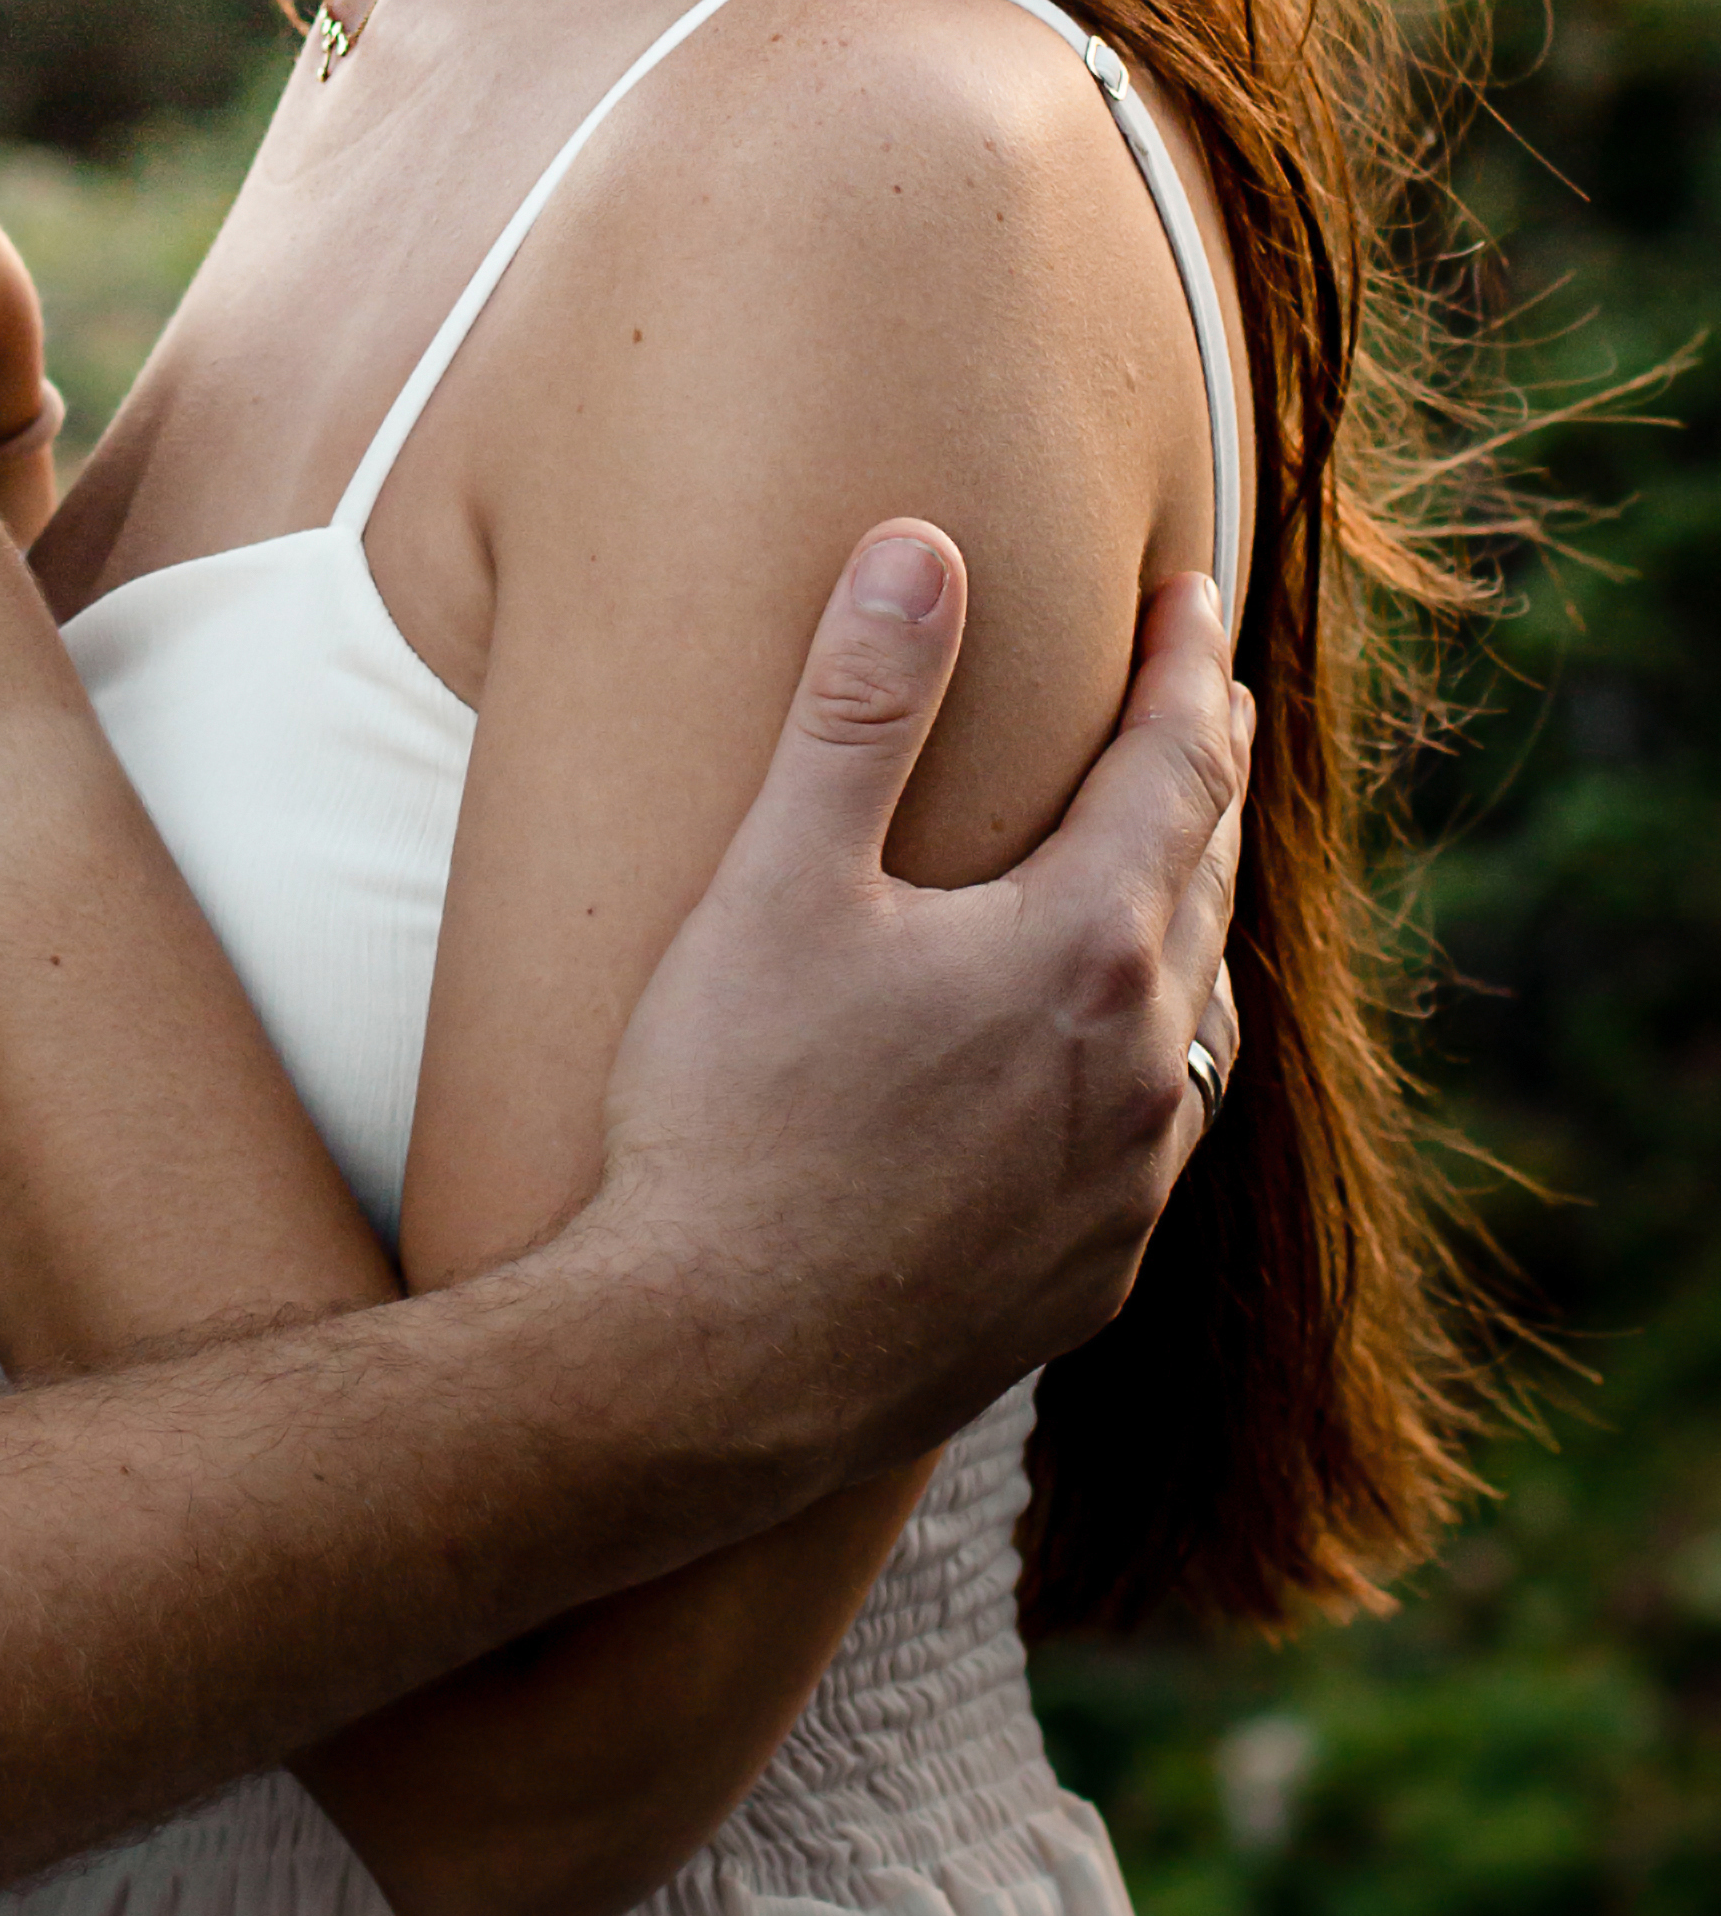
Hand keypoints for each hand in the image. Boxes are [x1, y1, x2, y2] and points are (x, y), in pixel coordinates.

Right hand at [591, 526, 1245, 1484]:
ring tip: (1170, 856)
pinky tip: (1108, 1054)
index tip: (1191, 588)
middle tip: (1200, 692)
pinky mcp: (1087, 1279)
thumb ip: (859, 706)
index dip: (1183, 664)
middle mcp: (1144, 1072)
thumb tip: (921, 545)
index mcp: (1083, 953)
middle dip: (1202, 772)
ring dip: (1188, 912)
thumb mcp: (777, 881)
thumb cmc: (727, 1115)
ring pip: (1200, 1014)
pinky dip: (1155, 1049)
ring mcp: (1127, 1190)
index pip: (1175, 767)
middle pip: (1206, 879)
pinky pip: (1160, 1131)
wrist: (709, 1370)